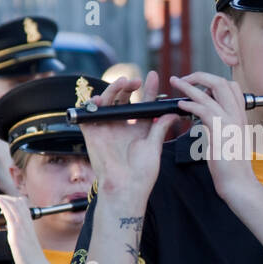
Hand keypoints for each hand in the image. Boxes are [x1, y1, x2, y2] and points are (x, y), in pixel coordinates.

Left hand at [0, 192, 50, 263]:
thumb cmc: (31, 258)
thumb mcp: (26, 242)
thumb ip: (19, 234)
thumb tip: (12, 233)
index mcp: (29, 224)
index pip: (21, 205)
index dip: (10, 200)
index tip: (0, 203)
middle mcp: (26, 221)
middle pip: (16, 201)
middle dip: (3, 197)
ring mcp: (22, 224)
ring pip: (12, 202)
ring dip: (0, 198)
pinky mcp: (16, 230)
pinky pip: (8, 210)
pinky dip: (1, 203)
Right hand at [78, 71, 176, 203]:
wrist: (125, 188)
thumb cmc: (142, 173)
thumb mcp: (154, 146)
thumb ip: (161, 127)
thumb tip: (173, 112)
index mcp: (140, 128)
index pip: (144, 103)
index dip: (149, 89)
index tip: (153, 75)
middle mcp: (123, 126)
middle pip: (124, 98)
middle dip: (129, 86)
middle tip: (135, 82)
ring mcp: (107, 128)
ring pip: (107, 102)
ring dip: (113, 89)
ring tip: (122, 83)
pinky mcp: (92, 134)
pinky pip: (88, 114)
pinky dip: (91, 104)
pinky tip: (99, 98)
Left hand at [168, 71, 257, 203]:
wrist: (239, 183)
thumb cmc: (231, 167)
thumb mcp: (228, 141)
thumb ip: (219, 127)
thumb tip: (205, 120)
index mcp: (240, 116)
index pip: (231, 87)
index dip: (212, 81)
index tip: (197, 84)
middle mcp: (237, 115)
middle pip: (221, 83)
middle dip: (200, 76)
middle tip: (182, 79)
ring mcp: (230, 121)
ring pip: (211, 92)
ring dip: (189, 86)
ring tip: (175, 82)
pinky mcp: (221, 131)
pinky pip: (204, 109)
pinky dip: (190, 104)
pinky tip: (180, 105)